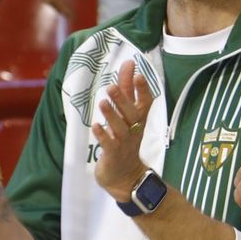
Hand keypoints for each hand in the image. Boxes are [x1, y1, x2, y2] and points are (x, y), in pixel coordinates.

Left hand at [91, 60, 154, 199]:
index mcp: (139, 119)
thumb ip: (127, 88)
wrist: (125, 176)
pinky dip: (103, 135)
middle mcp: (133, 130)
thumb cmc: (125, 139)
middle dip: (122, 100)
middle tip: (111, 86)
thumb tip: (129, 63)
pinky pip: (109, 144)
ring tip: (102, 102)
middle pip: (131, 114)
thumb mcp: (127, 113)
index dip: (143, 89)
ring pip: (120, 128)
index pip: (145, 102)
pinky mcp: (113, 155)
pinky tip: (95, 126)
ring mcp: (124, 143)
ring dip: (111, 115)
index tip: (139, 74)